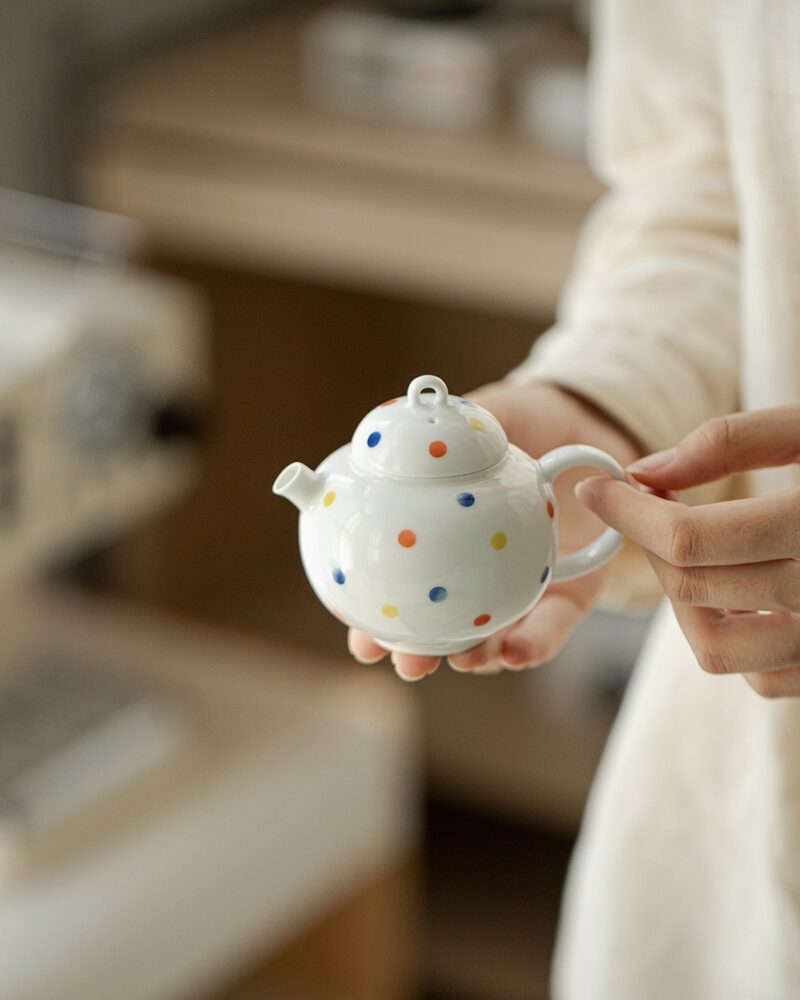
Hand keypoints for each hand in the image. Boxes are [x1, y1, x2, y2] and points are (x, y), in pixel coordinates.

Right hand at [349, 382, 640, 680]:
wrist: (594, 423)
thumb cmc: (528, 419)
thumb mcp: (489, 414)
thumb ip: (456, 429)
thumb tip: (412, 426)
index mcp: (443, 537)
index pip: (401, 587)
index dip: (377, 622)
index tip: (359, 641)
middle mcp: (477, 570)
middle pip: (441, 627)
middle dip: (420, 655)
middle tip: (406, 664)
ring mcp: (521, 587)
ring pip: (492, 639)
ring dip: (474, 658)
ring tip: (461, 661)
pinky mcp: (571, 594)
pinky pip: (551, 627)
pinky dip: (533, 644)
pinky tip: (514, 651)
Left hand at [574, 405, 799, 698]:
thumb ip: (735, 440)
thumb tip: (646, 471)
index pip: (692, 539)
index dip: (629, 512)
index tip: (598, 486)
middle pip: (694, 587)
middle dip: (649, 543)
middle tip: (648, 503)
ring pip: (717, 649)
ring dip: (684, 599)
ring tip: (693, 549)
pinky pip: (762, 676)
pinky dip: (731, 635)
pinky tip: (744, 588)